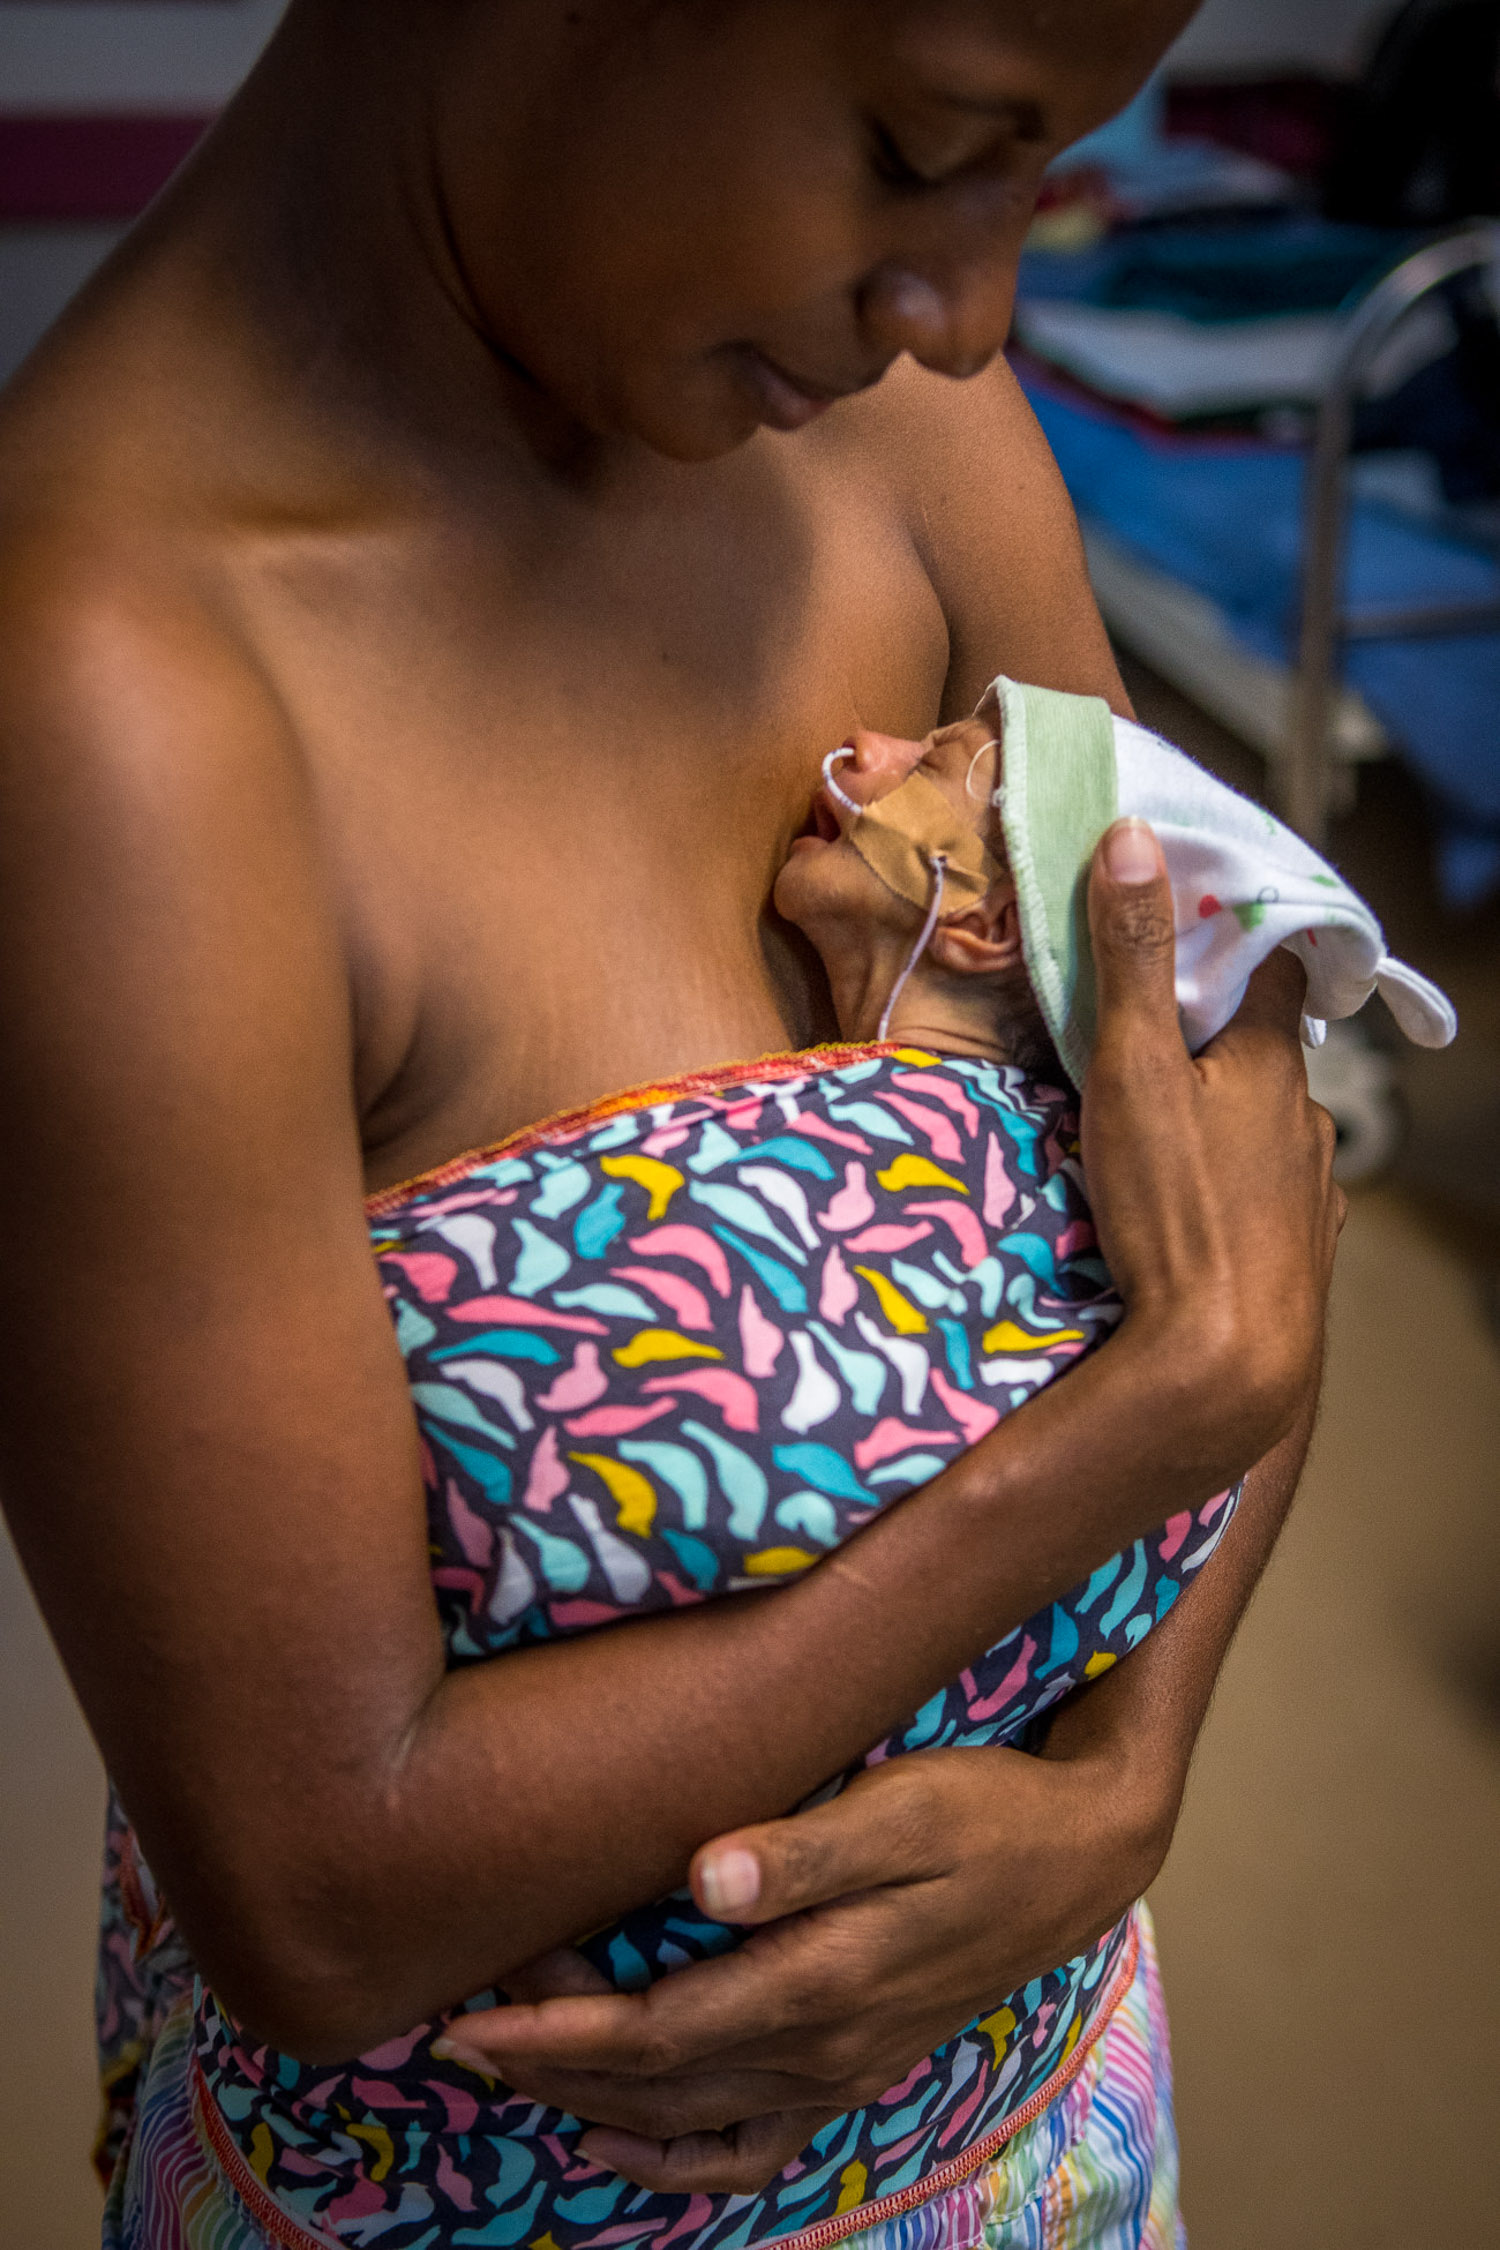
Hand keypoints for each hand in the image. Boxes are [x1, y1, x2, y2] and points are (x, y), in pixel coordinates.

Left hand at [436, 1737, 1165, 2194]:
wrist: (1079, 1854)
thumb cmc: (985, 1812)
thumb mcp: (904, 1807)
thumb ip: (803, 1848)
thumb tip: (701, 1877)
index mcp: (821, 1983)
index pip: (658, 2032)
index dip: (560, 2031)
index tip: (475, 2016)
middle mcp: (822, 2047)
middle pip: (656, 2083)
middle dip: (551, 2064)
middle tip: (460, 2028)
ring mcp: (840, 2069)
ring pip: (688, 2115)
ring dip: (592, 2097)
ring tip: (510, 2063)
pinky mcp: (854, 2065)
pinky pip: (751, 2143)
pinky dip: (676, 2157)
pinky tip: (618, 2140)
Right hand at [1080, 820, 1343, 1458]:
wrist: (1226, 1364)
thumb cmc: (1178, 1213)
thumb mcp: (1132, 1071)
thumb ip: (1130, 958)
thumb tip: (1135, 837)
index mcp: (1275, 1063)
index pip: (1274, 967)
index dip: (1233, 939)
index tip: (1189, 924)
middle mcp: (1309, 1120)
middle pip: (1264, 1052)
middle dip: (1210, 1039)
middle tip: (1139, 1040)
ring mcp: (1312, 1192)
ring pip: (1266, 1128)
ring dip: (1222, 1117)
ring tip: (1154, 1133)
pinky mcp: (1301, 1255)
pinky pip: (1268, 1196)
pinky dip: (1232, 1186)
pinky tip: (1191, 1207)